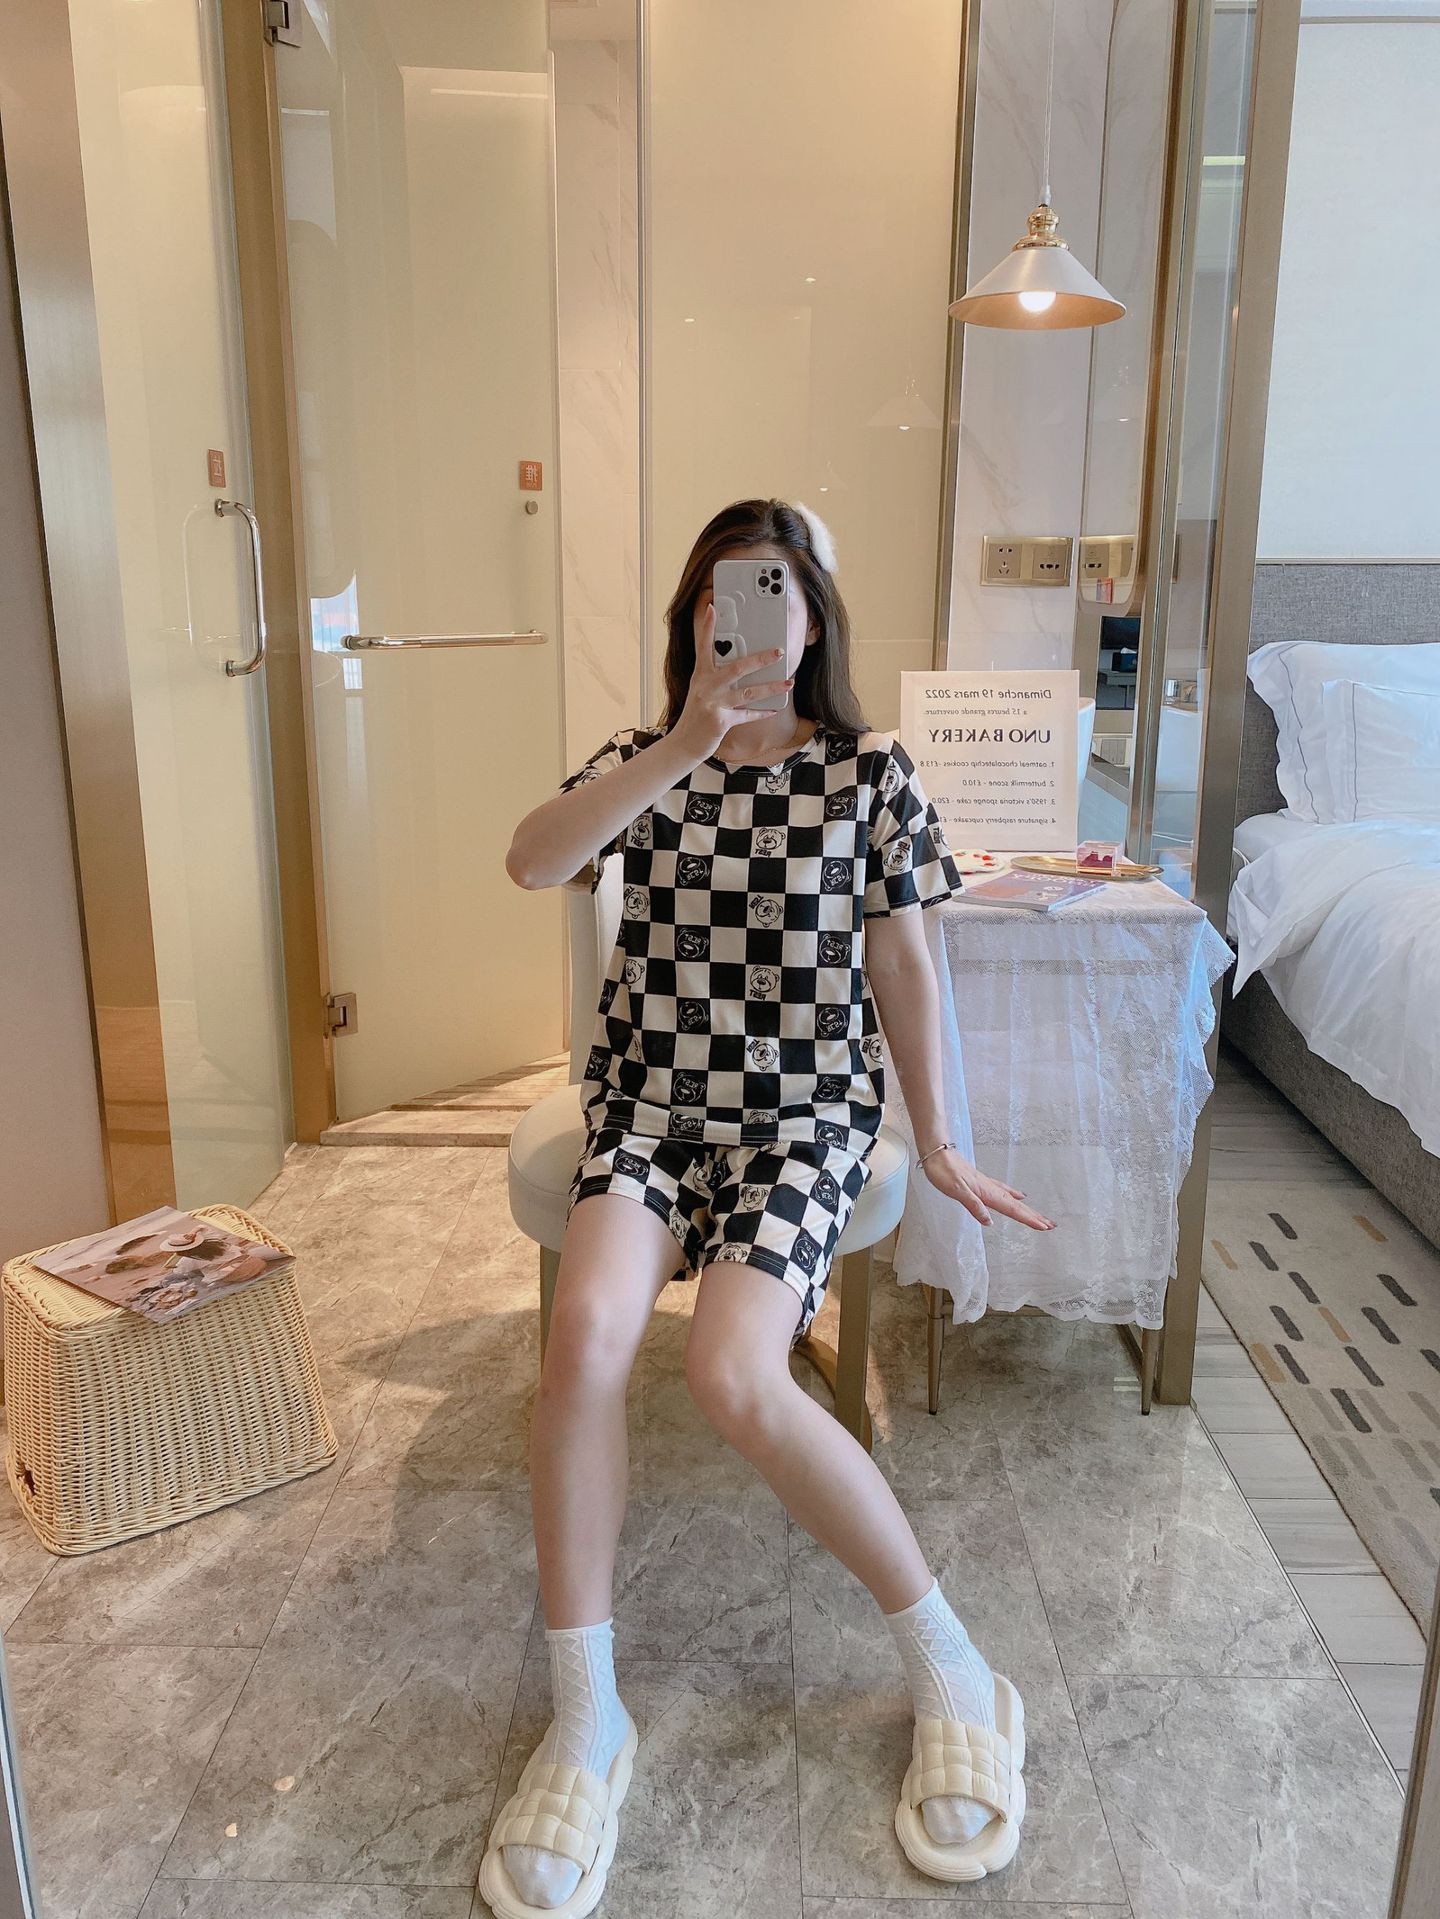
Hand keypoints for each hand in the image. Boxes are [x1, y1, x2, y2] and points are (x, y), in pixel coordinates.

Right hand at [671, 602, 794, 760]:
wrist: (684, 743)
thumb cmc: (696, 715)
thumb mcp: (701, 691)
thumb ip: (717, 678)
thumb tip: (743, 666)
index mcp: (701, 675)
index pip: (703, 646)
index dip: (707, 627)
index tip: (712, 608)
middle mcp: (706, 686)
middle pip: (737, 667)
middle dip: (761, 659)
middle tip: (779, 652)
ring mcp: (713, 704)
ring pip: (749, 692)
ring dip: (771, 687)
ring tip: (788, 683)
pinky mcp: (721, 721)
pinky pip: (747, 714)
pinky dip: (762, 712)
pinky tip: (774, 708)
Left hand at [919, 1148, 1056, 1230]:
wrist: (936, 1152)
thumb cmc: (943, 1172)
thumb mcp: (956, 1191)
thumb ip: (973, 1205)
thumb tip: (989, 1222)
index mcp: (986, 1192)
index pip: (1011, 1209)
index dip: (1027, 1218)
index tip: (1043, 1227)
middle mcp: (990, 1189)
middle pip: (1016, 1205)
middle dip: (1033, 1216)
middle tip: (1051, 1225)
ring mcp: (987, 1184)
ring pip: (1012, 1199)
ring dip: (1026, 1209)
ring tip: (1040, 1216)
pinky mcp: (981, 1181)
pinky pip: (1003, 1190)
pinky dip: (1013, 1195)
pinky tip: (1019, 1195)